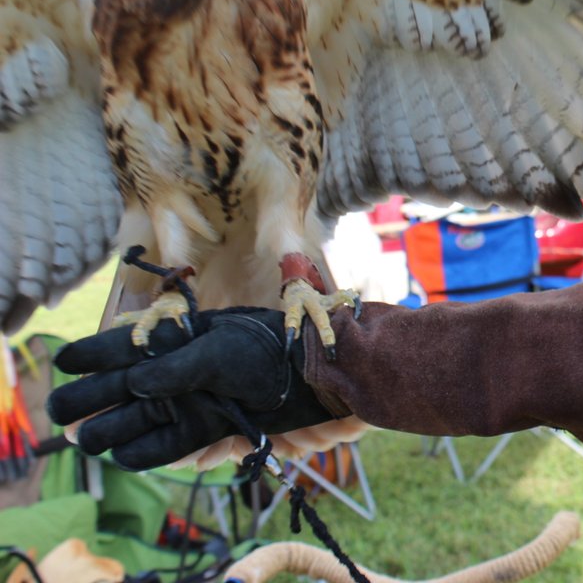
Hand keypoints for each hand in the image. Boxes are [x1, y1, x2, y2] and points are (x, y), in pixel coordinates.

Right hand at [47, 307, 333, 469]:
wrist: (309, 375)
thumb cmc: (265, 348)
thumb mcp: (219, 350)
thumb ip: (177, 368)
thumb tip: (134, 386)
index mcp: (176, 339)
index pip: (123, 345)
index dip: (92, 354)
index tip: (64, 362)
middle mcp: (175, 372)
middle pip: (119, 387)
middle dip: (88, 398)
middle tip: (62, 411)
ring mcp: (188, 400)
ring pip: (136, 418)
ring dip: (110, 429)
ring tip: (85, 439)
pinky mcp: (205, 427)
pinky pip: (166, 445)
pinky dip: (144, 451)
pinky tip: (123, 454)